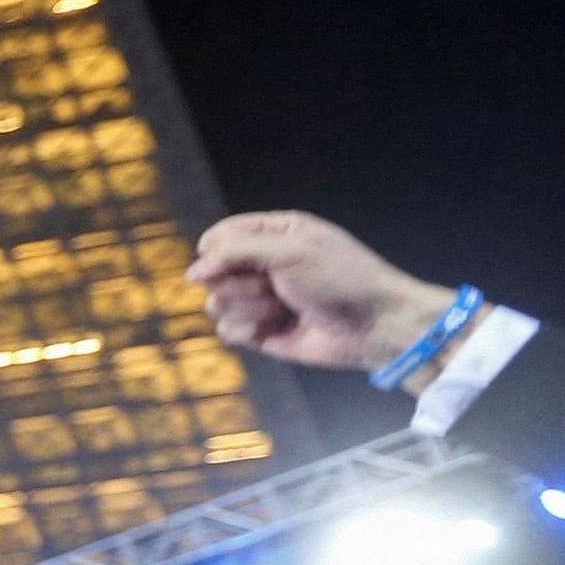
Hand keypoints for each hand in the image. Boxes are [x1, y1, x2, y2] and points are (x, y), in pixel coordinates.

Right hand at [187, 212, 461, 377]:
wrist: (371, 325)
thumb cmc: (340, 279)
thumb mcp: (290, 251)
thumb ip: (236, 253)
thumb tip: (192, 272)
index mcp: (275, 233)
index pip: (220, 236)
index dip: (217, 251)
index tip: (235, 260)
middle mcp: (262, 264)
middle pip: (214, 273)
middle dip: (241, 283)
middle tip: (275, 286)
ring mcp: (259, 299)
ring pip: (217, 303)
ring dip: (248, 308)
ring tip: (283, 308)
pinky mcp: (258, 330)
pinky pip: (227, 331)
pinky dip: (248, 331)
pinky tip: (276, 328)